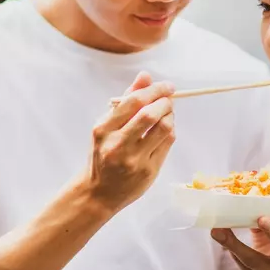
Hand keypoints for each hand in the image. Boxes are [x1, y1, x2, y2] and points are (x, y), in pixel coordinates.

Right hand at [83, 71, 175, 212]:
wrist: (98, 193)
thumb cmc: (103, 153)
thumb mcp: (106, 126)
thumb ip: (126, 100)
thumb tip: (146, 76)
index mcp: (103, 129)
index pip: (134, 101)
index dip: (155, 90)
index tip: (166, 86)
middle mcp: (117, 145)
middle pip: (151, 114)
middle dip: (166, 101)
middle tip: (169, 98)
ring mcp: (134, 160)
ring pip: (164, 128)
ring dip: (170, 115)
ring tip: (167, 113)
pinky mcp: (149, 171)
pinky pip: (168, 143)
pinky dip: (170, 130)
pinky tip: (164, 129)